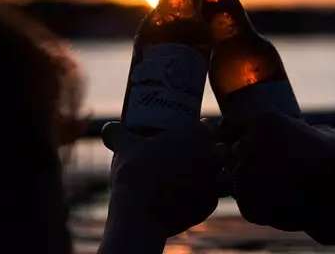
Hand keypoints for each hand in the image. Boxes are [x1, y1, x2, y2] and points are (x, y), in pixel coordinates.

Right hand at [101, 119, 222, 239]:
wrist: (140, 209)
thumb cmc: (134, 171)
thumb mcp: (124, 147)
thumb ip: (117, 134)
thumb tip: (107, 127)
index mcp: (195, 134)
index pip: (210, 126)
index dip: (204, 131)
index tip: (194, 138)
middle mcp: (210, 154)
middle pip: (223, 148)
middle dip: (214, 153)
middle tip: (198, 160)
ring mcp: (214, 179)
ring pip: (227, 173)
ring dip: (218, 176)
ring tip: (201, 181)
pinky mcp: (212, 203)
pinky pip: (217, 198)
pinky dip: (208, 198)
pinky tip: (195, 199)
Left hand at [229, 113, 334, 236]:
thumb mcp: (317, 131)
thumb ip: (294, 130)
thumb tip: (293, 130)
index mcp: (263, 122)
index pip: (226, 126)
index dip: (235, 135)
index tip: (245, 142)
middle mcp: (248, 145)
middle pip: (231, 154)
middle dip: (246, 160)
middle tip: (271, 170)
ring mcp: (245, 176)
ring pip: (237, 178)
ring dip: (251, 182)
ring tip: (279, 188)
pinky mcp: (247, 203)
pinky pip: (244, 201)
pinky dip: (257, 203)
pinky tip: (280, 202)